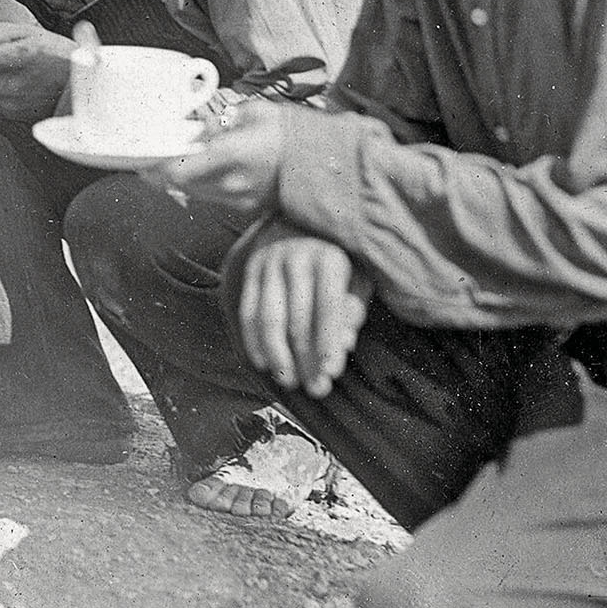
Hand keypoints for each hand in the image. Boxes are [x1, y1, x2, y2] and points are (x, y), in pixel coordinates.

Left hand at [152, 98, 321, 214]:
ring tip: (177, 162)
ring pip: (196, 194)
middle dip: (162, 174)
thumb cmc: (294, 131)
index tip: (143, 159)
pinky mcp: (249, 207)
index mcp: (231, 155)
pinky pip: (215, 198)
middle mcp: (232, 182)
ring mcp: (241, 199)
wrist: (329, 162)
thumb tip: (198, 131)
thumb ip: (220, 123)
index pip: (177, 171)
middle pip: (181, 186)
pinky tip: (204, 171)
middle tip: (151, 161)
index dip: (155, 168)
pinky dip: (203, 186)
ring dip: (182, 181)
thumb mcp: (254, 112)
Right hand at [233, 228, 370, 397]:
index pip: (328, 308)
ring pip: (268, 317)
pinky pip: (248, 309)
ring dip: (277, 354)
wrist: (303, 217)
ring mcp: (269, 262)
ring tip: (288, 380)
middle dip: (306, 358)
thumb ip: (353, 308)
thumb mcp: (358, 275)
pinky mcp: (252, 269)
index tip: (331, 374)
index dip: (328, 343)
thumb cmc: (341, 257)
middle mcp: (296, 257)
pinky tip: (262, 362)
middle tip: (315, 389)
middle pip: (297, 318)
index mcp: (329, 258)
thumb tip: (345, 344)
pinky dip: (253, 339)